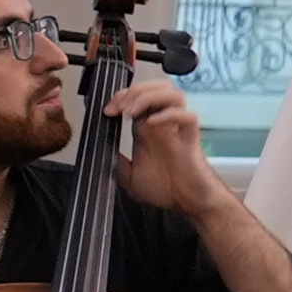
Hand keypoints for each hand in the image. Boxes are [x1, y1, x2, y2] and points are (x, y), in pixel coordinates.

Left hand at [107, 75, 229, 219]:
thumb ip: (116, 160)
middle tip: (118, 107)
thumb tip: (100, 150)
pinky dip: (169, 114)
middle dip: (135, 90)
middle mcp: (163, 124)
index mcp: (147, 130)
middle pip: (157, 88)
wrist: (188, 203)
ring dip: (149, 97)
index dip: (121, 97)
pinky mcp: (191, 139)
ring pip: (173, 95)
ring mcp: (178, 129)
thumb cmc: (165, 189)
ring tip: (131, 112)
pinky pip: (188, 116)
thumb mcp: (128, 176)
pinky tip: (151, 123)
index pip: (137, 97)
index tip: (107, 111)